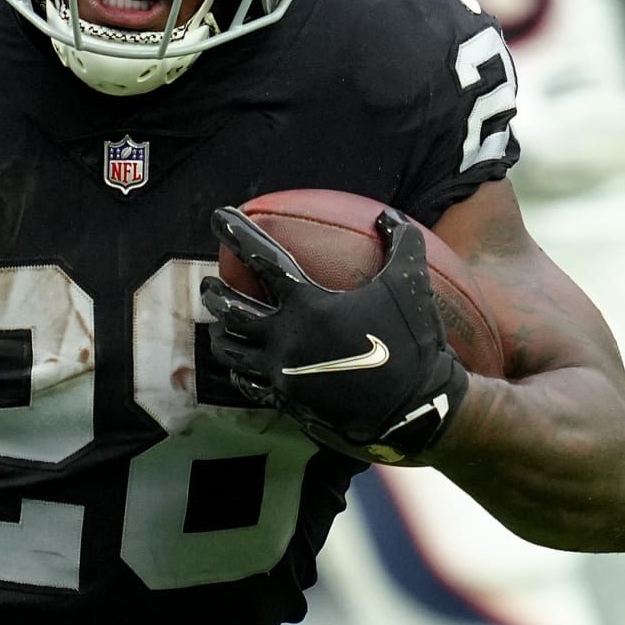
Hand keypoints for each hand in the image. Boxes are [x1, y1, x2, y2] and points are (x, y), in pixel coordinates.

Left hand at [199, 205, 467, 456]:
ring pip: (233, 351)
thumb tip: (388, 214)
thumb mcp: (411, 284)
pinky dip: (242, 371)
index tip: (218, 216)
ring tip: (220, 325)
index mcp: (308, 306)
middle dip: (215, 294)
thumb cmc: (413, 343)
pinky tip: (243, 366)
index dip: (237, 233)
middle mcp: (286, 340)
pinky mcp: (288, 402)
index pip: (262, 259)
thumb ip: (401, 242)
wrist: (415, 410)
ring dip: (222, 333)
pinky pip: (251, 385)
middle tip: (209, 284)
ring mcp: (283, 375)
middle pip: (232, 310)